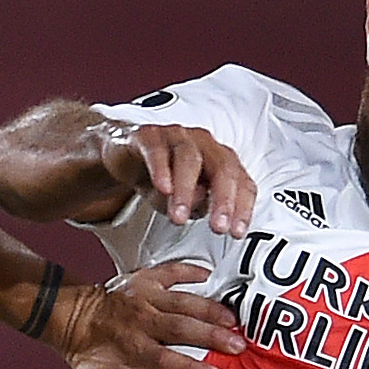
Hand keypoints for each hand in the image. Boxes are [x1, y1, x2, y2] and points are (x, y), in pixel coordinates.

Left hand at [58, 260, 245, 368]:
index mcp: (132, 347)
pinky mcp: (146, 279)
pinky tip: (210, 275)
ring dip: (211, 309)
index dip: (190, 367)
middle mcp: (142, 320)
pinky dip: (192, 271)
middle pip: (182, 327)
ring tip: (235, 320)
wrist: (72, 317)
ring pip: (184, 301)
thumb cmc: (89, 354)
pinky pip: (172, 271)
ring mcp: (145, 296)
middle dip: (212, 336)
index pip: (166, 359)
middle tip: (238, 345)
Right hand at [97, 122, 257, 236]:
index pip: (241, 182)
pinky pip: (157, 151)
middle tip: (218, 227)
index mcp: (220, 160)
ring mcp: (177, 137)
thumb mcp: (186, 201)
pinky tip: (162, 189)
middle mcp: (204, 144)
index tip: (236, 232)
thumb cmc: (164, 177)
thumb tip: (205, 206)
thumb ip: (199, 205)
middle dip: (223, 200)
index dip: (242, 208)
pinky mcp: (149, 136)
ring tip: (179, 217)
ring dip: (187, 191)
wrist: (126, 156)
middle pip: (222, 168)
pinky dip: (161, 170)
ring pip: (189, 159)